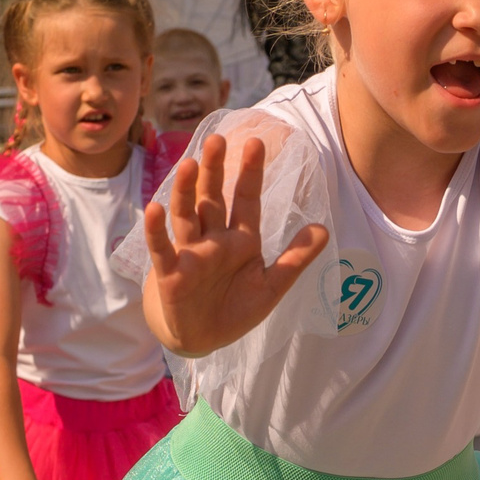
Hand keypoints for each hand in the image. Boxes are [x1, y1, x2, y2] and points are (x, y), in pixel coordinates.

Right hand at [142, 134, 330, 354]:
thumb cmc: (234, 311)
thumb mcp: (270, 287)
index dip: (250, 173)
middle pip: (212, 198)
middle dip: (215, 170)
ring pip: (187, 215)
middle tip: (217, 139)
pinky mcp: (171, 273)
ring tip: (190, 164)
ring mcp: (191, 253)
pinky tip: (155, 208)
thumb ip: (295, 259)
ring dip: (187, 190)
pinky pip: (162, 247)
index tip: (256, 142)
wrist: (202, 340)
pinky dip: (157, 229)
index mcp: (240, 239)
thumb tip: (324, 229)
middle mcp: (213, 239)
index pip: (246, 199)